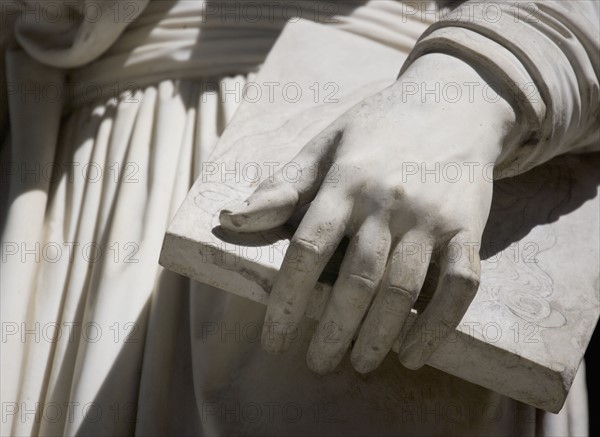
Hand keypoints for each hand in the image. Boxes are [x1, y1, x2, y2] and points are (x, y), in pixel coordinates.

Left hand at [219, 53, 516, 373]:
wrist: (454, 103)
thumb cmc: (378, 128)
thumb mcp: (325, 145)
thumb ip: (281, 187)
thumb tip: (228, 219)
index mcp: (345, 180)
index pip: (307, 249)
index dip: (287, 300)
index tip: (274, 340)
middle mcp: (388, 201)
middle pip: (356, 280)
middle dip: (333, 331)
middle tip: (317, 363)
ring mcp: (432, 217)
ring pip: (402, 289)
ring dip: (378, 336)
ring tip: (359, 364)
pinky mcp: (468, 228)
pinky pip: (458, 286)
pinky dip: (437, 326)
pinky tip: (413, 354)